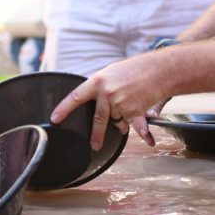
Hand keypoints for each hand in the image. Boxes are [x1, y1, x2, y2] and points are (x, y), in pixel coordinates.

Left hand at [51, 53, 168, 150]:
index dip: (63, 109)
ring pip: (117, 120)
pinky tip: (145, 131)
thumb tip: (95, 102)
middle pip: (98, 120)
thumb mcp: (112, 73)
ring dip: (122, 119)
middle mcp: (106, 94)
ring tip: (132, 105)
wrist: (159, 70)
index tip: (54, 119)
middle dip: (97, 135)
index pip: (75, 97)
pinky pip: (132, 125)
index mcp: (97, 82)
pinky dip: (138, 128)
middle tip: (95, 145)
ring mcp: (120, 103)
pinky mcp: (133, 112)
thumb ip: (101, 87)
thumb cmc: (136, 69)